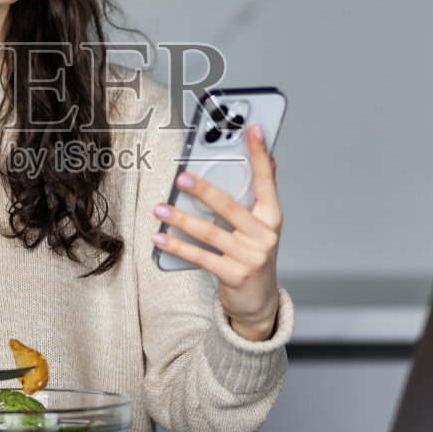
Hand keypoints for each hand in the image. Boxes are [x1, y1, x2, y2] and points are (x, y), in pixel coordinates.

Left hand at [152, 124, 282, 340]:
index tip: (252, 129)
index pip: (267, 180)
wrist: (260, 302)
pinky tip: (160, 237)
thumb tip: (271, 159)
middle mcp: (265, 235)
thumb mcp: (263, 226)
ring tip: (160, 208)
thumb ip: (263, 194)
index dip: (260, 154)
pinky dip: (178, 246)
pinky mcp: (235, 275)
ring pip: (210, 232)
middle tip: (182, 177)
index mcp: (272, 216)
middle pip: (230, 206)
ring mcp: (251, 256)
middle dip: (204, 190)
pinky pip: (201, 257)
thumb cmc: (255, 255)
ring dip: (181, 219)